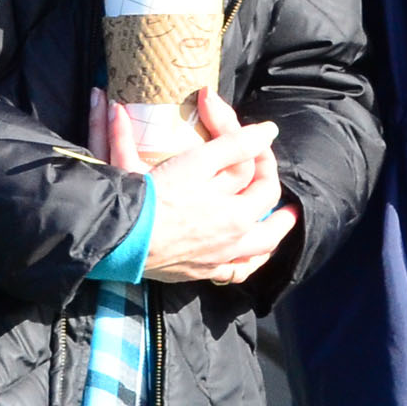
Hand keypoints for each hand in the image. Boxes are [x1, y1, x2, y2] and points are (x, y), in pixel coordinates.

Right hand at [98, 89, 293, 285]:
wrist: (121, 236)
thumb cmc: (158, 196)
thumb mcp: (199, 161)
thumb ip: (236, 144)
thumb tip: (269, 130)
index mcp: (240, 215)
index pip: (266, 184)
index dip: (264, 159)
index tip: (256, 142)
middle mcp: (234, 242)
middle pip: (270, 227)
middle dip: (279, 211)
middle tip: (285, 201)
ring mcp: (216, 261)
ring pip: (255, 254)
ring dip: (269, 239)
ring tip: (276, 228)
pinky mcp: (195, 273)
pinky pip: (231, 274)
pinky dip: (243, 266)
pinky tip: (247, 260)